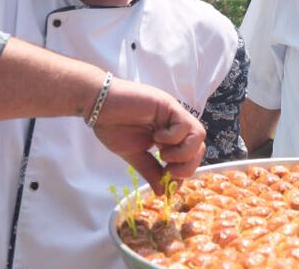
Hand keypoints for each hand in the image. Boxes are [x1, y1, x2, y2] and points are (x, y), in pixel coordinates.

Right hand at [92, 78, 205, 193]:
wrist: (97, 105)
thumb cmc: (113, 125)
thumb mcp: (134, 155)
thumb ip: (151, 171)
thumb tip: (162, 194)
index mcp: (169, 136)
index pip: (190, 156)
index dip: (184, 172)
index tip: (168, 184)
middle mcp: (175, 125)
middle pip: (200, 147)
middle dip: (188, 165)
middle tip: (169, 171)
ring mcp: (174, 115)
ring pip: (199, 136)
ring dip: (183, 152)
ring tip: (163, 154)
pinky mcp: (169, 106)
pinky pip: (185, 126)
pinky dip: (173, 138)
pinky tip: (156, 137)